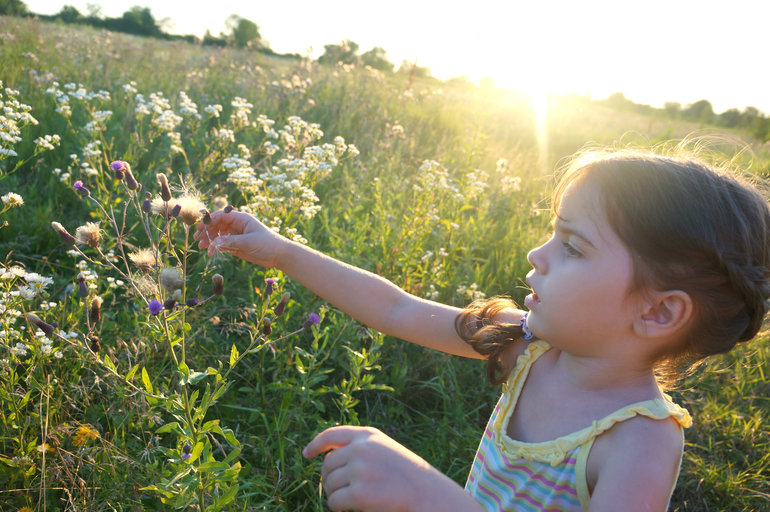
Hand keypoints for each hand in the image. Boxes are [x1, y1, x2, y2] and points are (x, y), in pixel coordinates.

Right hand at [193, 210, 287, 266]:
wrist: (279, 255)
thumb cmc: (268, 243)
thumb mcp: (249, 242)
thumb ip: (231, 242)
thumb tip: (214, 242)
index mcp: (241, 219)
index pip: (221, 216)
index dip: (209, 221)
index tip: (200, 228)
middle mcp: (237, 226)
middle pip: (217, 225)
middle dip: (207, 232)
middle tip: (198, 240)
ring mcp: (236, 236)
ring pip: (218, 235)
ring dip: (209, 240)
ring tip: (203, 248)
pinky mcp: (236, 246)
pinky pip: (222, 244)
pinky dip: (215, 248)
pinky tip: (211, 253)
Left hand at [303, 426, 480, 511]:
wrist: (426, 492)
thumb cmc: (406, 474)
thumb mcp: (384, 450)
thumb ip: (360, 448)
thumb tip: (327, 459)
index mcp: (368, 435)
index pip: (332, 434)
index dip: (316, 444)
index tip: (306, 454)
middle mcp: (361, 449)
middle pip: (328, 464)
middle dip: (329, 478)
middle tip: (337, 489)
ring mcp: (360, 470)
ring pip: (329, 484)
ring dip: (333, 494)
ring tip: (347, 499)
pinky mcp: (359, 493)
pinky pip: (334, 501)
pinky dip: (337, 507)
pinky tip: (348, 508)